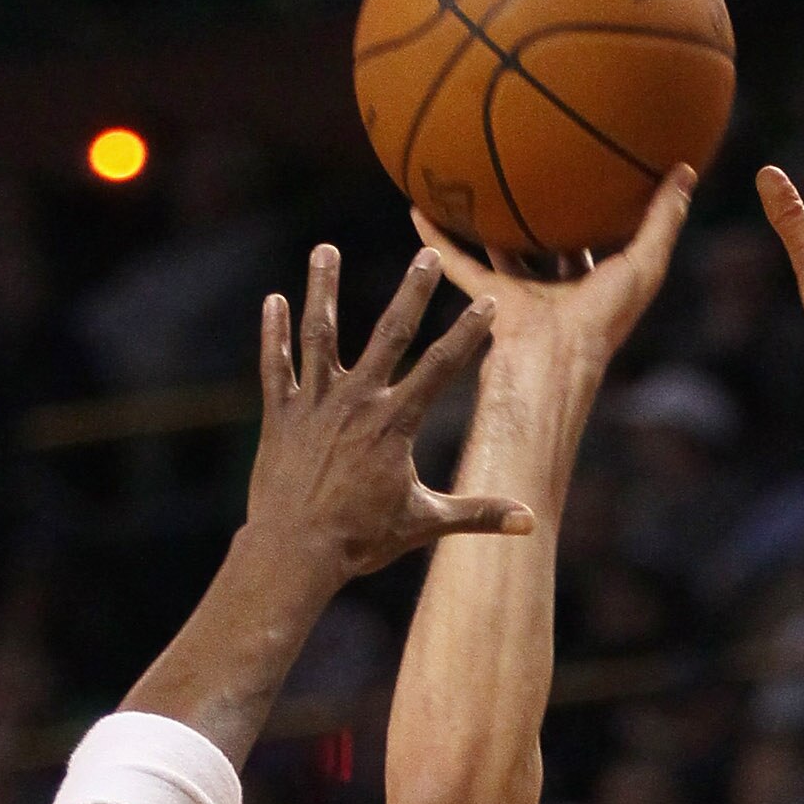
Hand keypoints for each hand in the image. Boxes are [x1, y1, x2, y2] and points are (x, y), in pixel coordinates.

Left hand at [245, 246, 535, 577]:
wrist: (295, 553)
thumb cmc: (360, 541)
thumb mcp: (424, 523)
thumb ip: (478, 514)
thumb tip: (530, 523)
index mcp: (395, 423)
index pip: (442, 366)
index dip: (468, 332)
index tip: (488, 299)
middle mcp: (356, 402)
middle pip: (389, 333)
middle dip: (412, 292)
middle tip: (428, 253)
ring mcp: (314, 405)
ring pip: (321, 335)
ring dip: (323, 290)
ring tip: (325, 250)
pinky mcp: (279, 416)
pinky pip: (276, 366)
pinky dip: (274, 334)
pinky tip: (272, 300)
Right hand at [412, 166, 697, 375]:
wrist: (552, 362)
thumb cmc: (603, 321)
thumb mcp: (645, 264)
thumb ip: (664, 219)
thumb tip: (686, 168)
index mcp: (596, 283)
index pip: (601, 241)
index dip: (601, 211)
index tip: (597, 173)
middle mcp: (557, 289)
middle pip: (550, 244)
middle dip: (545, 214)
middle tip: (536, 170)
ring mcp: (521, 294)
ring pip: (501, 252)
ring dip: (485, 223)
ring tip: (472, 184)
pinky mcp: (489, 298)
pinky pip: (457, 263)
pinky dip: (437, 239)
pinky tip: (418, 208)